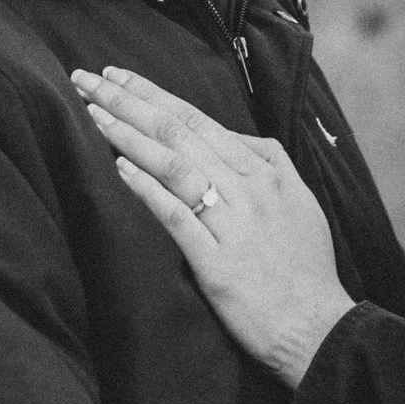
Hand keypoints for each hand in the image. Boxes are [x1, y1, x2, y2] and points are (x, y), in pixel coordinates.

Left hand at [72, 67, 357, 386]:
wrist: (317, 326)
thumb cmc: (306, 269)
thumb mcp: (300, 200)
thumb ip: (269, 162)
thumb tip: (233, 136)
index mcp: (265, 172)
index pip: (199, 119)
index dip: (154, 94)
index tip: (118, 76)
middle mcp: (248, 190)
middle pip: (179, 133)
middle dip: (129, 102)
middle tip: (88, 80)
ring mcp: (232, 224)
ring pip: (175, 165)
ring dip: (129, 135)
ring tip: (94, 113)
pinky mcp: (216, 263)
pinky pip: (177, 216)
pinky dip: (147, 188)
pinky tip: (120, 168)